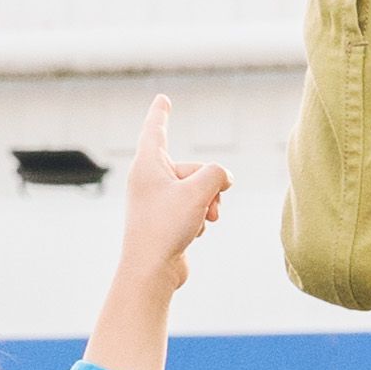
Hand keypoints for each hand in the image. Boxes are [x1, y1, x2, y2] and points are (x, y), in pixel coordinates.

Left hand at [117, 96, 230, 290]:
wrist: (152, 270)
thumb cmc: (166, 227)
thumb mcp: (198, 191)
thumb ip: (216, 173)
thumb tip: (223, 178)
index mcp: (147, 164)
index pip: (156, 129)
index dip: (161, 112)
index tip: (163, 98)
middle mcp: (149, 179)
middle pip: (192, 168)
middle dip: (209, 185)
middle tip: (208, 204)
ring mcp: (157, 200)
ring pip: (197, 190)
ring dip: (207, 204)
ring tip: (201, 220)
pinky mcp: (166, 220)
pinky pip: (193, 208)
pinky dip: (199, 218)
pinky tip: (193, 233)